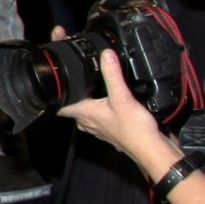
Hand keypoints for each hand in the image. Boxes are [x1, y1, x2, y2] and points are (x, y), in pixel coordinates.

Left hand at [55, 41, 179, 173]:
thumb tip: (106, 55)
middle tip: (76, 72)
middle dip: (72, 88)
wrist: (151, 148)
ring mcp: (97, 125)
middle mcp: (87, 120)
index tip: (54, 77)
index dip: (53, 90)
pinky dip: (101, 103)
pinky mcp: (109, 127)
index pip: (58, 103)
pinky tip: (110, 96)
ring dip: (87, 95)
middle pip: (71, 103)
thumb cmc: (134, 131)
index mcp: (83, 113)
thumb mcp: (122, 98)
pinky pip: (99, 112)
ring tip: (92, 80)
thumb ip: (113, 75)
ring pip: (85, 107)